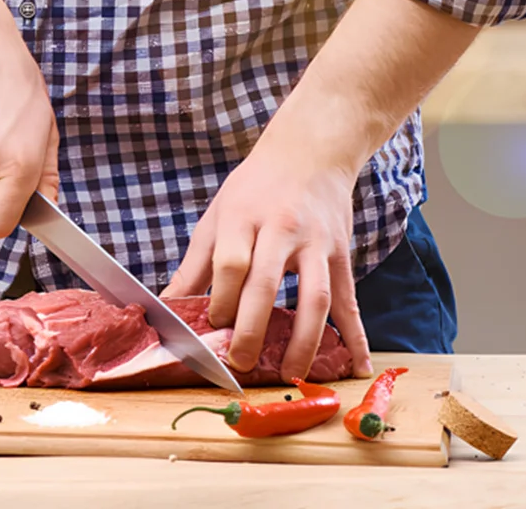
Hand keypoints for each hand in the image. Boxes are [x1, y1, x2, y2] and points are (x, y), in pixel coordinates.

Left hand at [164, 138, 372, 381]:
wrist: (308, 152)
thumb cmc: (255, 187)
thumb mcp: (218, 214)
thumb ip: (195, 265)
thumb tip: (167, 307)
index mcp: (243, 216)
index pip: (230, 263)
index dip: (221, 299)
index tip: (213, 326)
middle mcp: (281, 228)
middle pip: (266, 283)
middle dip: (252, 328)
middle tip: (241, 363)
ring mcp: (316, 243)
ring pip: (315, 296)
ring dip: (303, 341)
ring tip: (291, 374)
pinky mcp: (341, 255)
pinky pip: (349, 300)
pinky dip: (357, 336)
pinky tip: (358, 366)